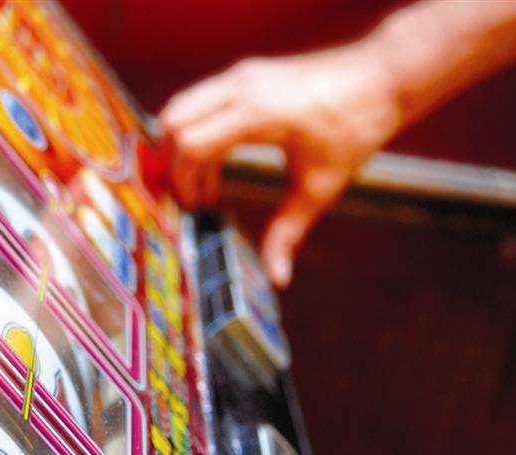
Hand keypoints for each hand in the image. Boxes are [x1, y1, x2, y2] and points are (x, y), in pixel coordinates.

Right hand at [159, 42, 401, 286]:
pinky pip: (200, 102)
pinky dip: (196, 131)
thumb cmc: (358, 125)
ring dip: (181, 146)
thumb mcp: (322, 185)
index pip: (191, 144)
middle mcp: (241, 86)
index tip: (198, 208)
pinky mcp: (245, 73)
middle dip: (173, 164)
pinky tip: (218, 163)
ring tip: (204, 184)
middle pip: (173, 121)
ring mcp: (241, 74)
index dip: (185, 181)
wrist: (385, 74)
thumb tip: (277, 277)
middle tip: (191, 198)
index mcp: (258, 113)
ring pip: (181, 108)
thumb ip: (289, 231)